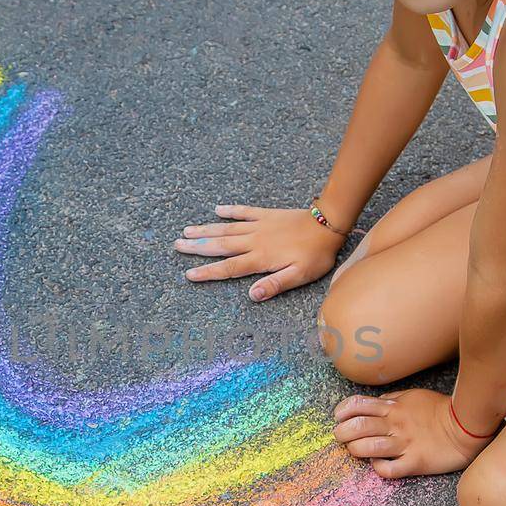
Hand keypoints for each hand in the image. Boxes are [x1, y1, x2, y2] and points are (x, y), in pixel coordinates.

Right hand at [176, 204, 346, 301]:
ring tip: (186, 231)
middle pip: (220, 245)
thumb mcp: (299, 276)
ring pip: (226, 229)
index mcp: (260, 258)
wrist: (328, 224)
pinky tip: (216, 210)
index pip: (229, 268)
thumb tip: (251, 295)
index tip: (189, 274)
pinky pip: (244, 211)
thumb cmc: (315, 255)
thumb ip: (274, 285)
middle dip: (197, 247)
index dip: (208, 272)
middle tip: (177, 245)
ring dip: (206, 230)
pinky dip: (230, 211)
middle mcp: (254, 241)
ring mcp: (259, 226)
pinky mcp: (266, 215)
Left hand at [331, 388, 493, 477]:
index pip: (358, 405)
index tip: (338, 418)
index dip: (342, 411)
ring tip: (355, 450)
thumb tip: (374, 404)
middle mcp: (395, 425)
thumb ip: (391, 400)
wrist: (467, 426)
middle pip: (358, 427)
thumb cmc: (439, 410)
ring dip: (355, 449)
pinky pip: (389, 469)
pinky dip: (378, 468)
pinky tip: (378, 464)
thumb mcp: (413, 396)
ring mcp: (404, 444)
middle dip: (342, 432)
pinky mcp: (415, 462)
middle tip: (341, 437)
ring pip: (368, 447)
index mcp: (393, 408)